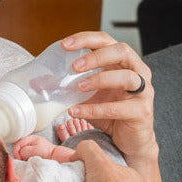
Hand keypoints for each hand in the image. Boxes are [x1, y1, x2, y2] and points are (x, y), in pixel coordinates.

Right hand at [12, 134, 55, 160]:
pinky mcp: (31, 152)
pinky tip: (29, 160)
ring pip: (21, 152)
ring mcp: (30, 147)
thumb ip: (25, 151)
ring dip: (22, 157)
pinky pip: (24, 155)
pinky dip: (25, 158)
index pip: (18, 143)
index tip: (19, 158)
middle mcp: (29, 141)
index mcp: (30, 138)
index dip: (16, 151)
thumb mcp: (34, 151)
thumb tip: (19, 153)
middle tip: (23, 160)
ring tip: (27, 160)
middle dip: (19, 154)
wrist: (55, 157)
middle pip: (18, 148)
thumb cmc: (47, 153)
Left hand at [60, 32, 157, 167]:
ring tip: (78, 87)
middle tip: (74, 66)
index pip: (106, 40)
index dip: (86, 39)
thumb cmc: (111, 114)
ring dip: (99, 79)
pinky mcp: (142, 112)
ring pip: (126, 77)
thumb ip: (70, 86)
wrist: (130, 142)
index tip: (65, 45)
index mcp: (123, 62)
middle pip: (121, 51)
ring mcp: (143, 92)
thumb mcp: (88, 96)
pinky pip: (118, 107)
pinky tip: (77, 111)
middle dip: (96, 56)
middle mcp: (137, 72)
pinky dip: (95, 109)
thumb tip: (38, 83)